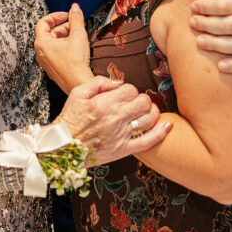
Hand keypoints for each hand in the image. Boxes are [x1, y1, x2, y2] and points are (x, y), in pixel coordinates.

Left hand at [34, 4, 91, 93]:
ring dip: (66, 36)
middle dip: (64, 26)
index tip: (67, 15)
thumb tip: (75, 7)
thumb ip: (76, 19)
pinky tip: (77, 46)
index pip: (43, 22)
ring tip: (79, 35)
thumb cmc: (76, 62)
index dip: (56, 16)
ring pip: (54, 42)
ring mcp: (46, 61)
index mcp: (42, 43)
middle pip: (50, 32)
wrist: (79, 83)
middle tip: (77, 24)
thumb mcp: (78, 35)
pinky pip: (56, 52)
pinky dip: (65, 46)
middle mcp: (41, 52)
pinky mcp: (53, 68)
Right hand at [56, 76, 170, 164]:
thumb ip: (99, 82)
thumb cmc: (70, 118)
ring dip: (152, 112)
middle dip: (142, 99)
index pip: (130, 89)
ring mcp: (121, 135)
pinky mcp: (124, 149)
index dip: (129, 90)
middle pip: (143, 102)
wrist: (63, 147)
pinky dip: (161, 133)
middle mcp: (115, 118)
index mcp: (104, 103)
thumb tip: (120, 82)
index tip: (124, 95)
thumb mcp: (78, 93)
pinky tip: (168, 125)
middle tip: (136, 103)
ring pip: (149, 118)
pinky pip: (148, 141)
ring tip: (146, 112)